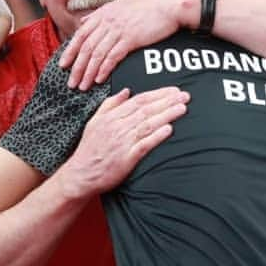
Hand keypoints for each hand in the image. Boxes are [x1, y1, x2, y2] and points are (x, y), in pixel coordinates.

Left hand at [59, 0, 184, 89]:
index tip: (64, 64)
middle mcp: (107, 21)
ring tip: (83, 86)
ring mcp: (118, 29)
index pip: (81, 34)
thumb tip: (85, 20)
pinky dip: (104, 69)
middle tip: (71, 82)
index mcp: (104, 13)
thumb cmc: (149, 5)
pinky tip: (99, 79)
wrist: (169, 5)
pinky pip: (113, 56)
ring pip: (96, 54)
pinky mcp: (131, 38)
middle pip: (86, 47)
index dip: (70, 51)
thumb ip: (101, 12)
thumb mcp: (120, 3)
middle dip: (77, 67)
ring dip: (88, 72)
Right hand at [63, 87, 189, 196]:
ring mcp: (122, 142)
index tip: (174, 90)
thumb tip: (126, 91)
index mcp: (112, 117)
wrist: (81, 174)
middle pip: (146, 110)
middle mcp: (118, 127)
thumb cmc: (89, 149)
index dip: (158, 94)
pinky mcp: (126, 158)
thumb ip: (110, 104)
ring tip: (182, 108)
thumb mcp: (95, 121)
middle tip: (185, 95)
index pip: (139, 100)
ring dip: (166, 115)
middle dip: (167, 101)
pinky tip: (169, 129)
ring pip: (148, 124)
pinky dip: (156, 136)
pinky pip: (144, 144)